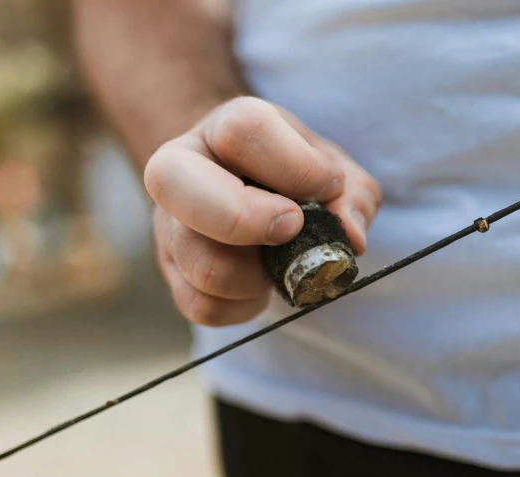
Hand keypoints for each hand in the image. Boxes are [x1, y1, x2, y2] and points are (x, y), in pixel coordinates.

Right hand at [145, 97, 381, 325]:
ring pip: (198, 261)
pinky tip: (262, 284)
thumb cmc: (292, 178)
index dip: (294, 166)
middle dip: (242, 216)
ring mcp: (168, 224)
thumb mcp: (332, 172)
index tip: (328, 187)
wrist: (249, 195)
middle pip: (171, 180)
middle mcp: (180, 169)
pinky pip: (203, 305)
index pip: (241, 131)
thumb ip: (352, 195)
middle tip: (291, 228)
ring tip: (281, 264)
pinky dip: (245, 306)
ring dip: (256, 275)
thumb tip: (351, 238)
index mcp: (224, 128)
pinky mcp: (172, 273)